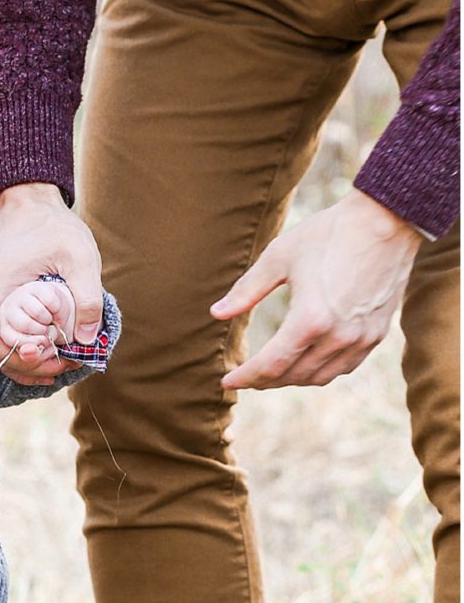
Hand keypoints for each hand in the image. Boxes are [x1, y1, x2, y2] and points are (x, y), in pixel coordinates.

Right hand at [0, 185, 103, 385]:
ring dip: (26, 355)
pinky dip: (18, 341)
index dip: (28, 364)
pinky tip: (44, 344)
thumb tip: (87, 340)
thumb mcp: (81, 256)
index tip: (58, 358)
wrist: (25, 200)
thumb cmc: (52, 226)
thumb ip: (88, 298)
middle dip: (32, 365)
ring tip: (59, 355)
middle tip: (66, 363)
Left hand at [212, 188, 422, 389]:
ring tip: (272, 373)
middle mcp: (338, 336)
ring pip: (319, 377)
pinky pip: (344, 367)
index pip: (271, 365)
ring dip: (292, 379)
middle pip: (293, 375)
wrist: (386, 221)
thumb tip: (216, 314)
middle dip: (265, 381)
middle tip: (246, 377)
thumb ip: (246, 290)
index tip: (226, 381)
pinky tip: (305, 363)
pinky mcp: (376, 334)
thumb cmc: (328, 234)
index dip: (246, 377)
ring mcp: (361, 338)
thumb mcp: (279, 257)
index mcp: (310, 319)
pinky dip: (320, 371)